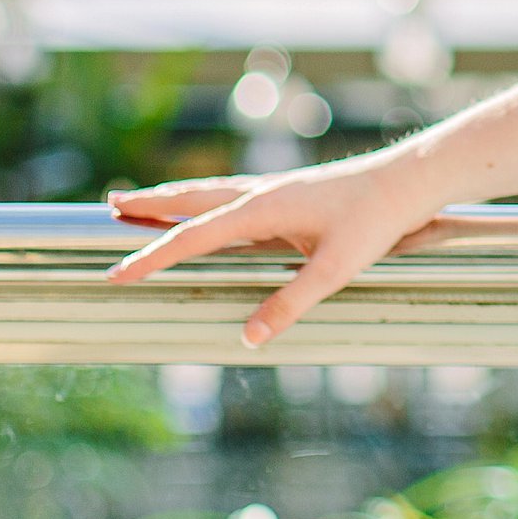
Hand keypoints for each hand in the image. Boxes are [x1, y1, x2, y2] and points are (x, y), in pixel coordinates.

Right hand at [104, 152, 454, 348]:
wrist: (408, 179)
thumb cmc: (375, 222)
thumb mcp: (335, 269)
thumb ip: (290, 304)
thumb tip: (247, 338)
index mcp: (262, 208)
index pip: (193, 236)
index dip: (153, 256)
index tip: (118, 272)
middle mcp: (261, 192)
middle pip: (192, 199)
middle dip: (150, 205)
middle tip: (109, 206)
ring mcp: (275, 187)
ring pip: (210, 191)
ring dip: (174, 196)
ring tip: (141, 199)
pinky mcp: (289, 190)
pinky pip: (231, 193)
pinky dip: (204, 198)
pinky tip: (207, 207)